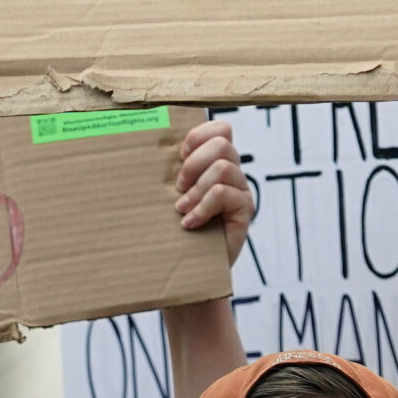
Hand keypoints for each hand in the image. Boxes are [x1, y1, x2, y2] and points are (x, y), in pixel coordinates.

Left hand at [173, 120, 254, 265]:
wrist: (191, 269)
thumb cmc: (178, 230)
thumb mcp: (173, 194)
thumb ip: (175, 172)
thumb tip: (151, 147)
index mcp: (217, 162)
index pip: (221, 129)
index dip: (198, 137)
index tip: (179, 159)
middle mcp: (233, 173)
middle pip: (222, 143)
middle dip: (193, 164)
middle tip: (179, 188)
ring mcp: (242, 191)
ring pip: (222, 167)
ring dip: (196, 189)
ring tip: (182, 209)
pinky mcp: (245, 210)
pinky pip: (223, 193)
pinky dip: (202, 208)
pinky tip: (191, 223)